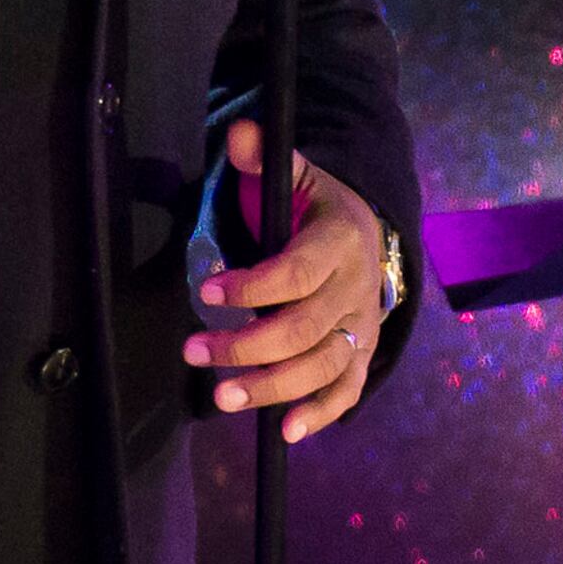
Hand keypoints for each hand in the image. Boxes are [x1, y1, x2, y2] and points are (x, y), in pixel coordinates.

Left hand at [186, 120, 391, 442]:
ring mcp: (362, 326)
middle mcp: (357, 287)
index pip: (297, 272)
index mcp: (339, 240)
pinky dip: (320, 413)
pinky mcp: (361, 353)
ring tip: (222, 398)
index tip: (206, 293)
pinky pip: (346, 390)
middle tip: (195, 352)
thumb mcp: (294, 176)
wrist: (368, 233)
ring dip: (271, 386)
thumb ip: (262, 159)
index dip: (252, 287)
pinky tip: (285, 430)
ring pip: (322, 365)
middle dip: (246, 345)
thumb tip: (240, 133)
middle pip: (304, 328)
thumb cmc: (315, 208)